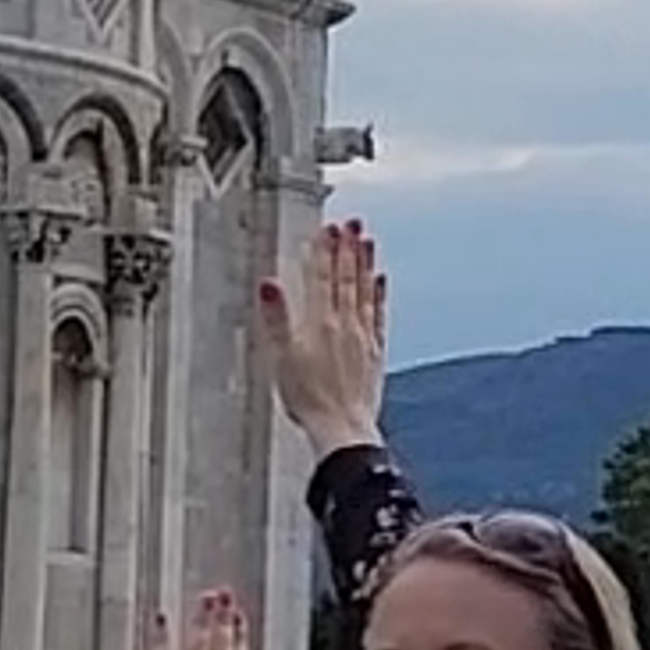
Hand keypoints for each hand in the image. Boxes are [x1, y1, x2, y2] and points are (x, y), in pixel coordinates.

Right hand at [260, 215, 387, 456]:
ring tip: (367, 239)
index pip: (321, 277)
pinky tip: (380, 279)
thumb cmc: (309, 399)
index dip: (324, 250)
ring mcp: (363, 336)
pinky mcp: (374, 351)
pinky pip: (378, 314)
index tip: (327, 228)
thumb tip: (268, 284)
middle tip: (351, 222)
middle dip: (347, 248)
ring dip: (365, 263)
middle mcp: (346, 324)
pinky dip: (379, 293)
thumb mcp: (281, 358)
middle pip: (347, 278)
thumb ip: (276, 318)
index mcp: (320, 323)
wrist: (342, 427)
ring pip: (365, 290)